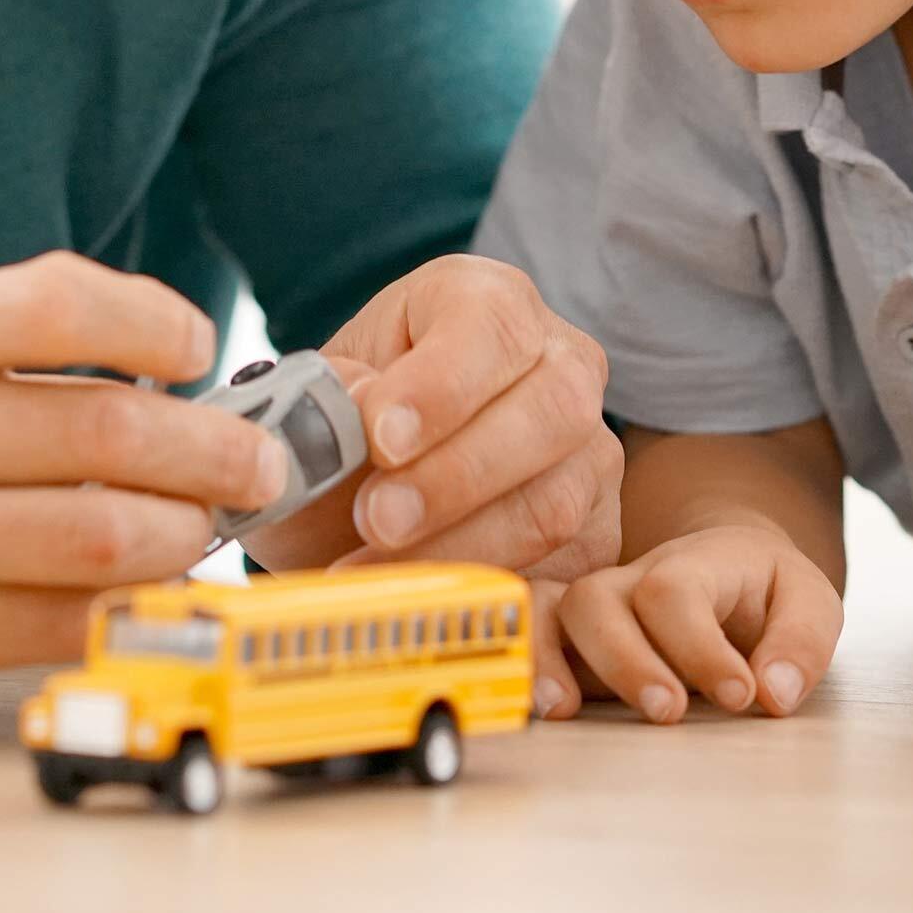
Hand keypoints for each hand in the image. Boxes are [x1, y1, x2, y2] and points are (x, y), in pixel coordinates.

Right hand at [0, 252, 290, 723]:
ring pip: (94, 535)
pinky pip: (51, 620)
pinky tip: (142, 593)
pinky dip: (121, 607)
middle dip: (211, 452)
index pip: (55, 301)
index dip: (155, 321)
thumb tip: (168, 380)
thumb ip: (1, 350)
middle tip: (256, 465)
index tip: (199, 348)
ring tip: (203, 532)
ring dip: (181, 538)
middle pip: (103, 432)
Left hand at [240, 254, 619, 581]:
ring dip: (461, 547)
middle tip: (376, 519)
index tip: (380, 438)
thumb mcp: (315, 412)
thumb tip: (356, 412)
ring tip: (373, 572)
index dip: (441, 385)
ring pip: (557, 499)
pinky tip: (427, 610)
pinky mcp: (596, 529)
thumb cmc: (342, 443)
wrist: (356, 505)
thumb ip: (323, 410)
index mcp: (485, 302)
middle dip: (456, 476)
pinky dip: (490, 597)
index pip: (490, 326)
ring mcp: (589, 448)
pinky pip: (565, 570)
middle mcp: (560, 362)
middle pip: (549, 410)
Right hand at [541, 523, 839, 723]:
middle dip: (626, 659)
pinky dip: (524, 661)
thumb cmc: (766, 591)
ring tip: (567, 710)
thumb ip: (801, 642)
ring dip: (552, 658)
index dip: (699, 646)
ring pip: (550, 609)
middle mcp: (633, 578)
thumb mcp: (810, 601)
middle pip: (598, 598)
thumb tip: (775, 692)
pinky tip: (541, 707)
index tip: (740, 695)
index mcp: (695, 562)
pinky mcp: (572, 637)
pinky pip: (527, 630)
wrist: (731, 570)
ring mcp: (596, 606)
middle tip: (669, 712)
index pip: (676, 591)